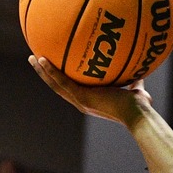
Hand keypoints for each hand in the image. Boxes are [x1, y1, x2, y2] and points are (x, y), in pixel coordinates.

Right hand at [29, 56, 150, 125]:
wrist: (138, 115)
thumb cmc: (139, 107)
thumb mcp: (136, 91)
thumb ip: (135, 83)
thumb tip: (141, 73)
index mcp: (89, 101)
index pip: (70, 89)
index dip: (60, 79)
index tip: (54, 68)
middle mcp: (81, 102)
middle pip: (57, 86)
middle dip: (45, 73)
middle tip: (35, 60)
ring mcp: (80, 101)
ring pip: (55, 84)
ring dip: (42, 71)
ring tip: (32, 57)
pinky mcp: (82, 98)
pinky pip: (62, 82)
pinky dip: (51, 71)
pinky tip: (42, 59)